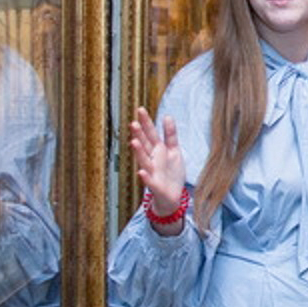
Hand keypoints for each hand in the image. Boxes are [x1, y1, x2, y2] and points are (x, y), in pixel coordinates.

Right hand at [129, 107, 186, 224]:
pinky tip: (141, 172)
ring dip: (139, 152)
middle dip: (139, 135)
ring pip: (144, 160)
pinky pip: (149, 181)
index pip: (151, 134)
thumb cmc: (171, 173)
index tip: (140, 109)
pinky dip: (145, 177)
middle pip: (145, 145)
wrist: (173, 196)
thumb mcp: (174, 151)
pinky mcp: (155, 185)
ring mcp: (152, 172)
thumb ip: (171, 135)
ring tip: (134, 142)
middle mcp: (152, 159)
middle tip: (133, 123)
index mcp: (158, 150)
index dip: (146, 122)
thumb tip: (167, 116)